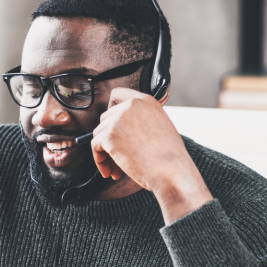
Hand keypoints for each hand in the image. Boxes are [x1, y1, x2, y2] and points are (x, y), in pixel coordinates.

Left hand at [91, 88, 212, 223]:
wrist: (172, 171)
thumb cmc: (169, 157)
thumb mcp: (159, 126)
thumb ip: (140, 120)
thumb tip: (120, 128)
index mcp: (145, 101)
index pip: (117, 94)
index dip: (111, 109)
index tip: (112, 125)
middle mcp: (131, 105)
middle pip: (105, 118)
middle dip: (108, 138)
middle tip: (117, 157)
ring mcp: (119, 119)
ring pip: (98, 134)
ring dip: (105, 152)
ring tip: (117, 169)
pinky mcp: (109, 135)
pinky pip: (95, 146)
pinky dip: (100, 161)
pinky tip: (110, 172)